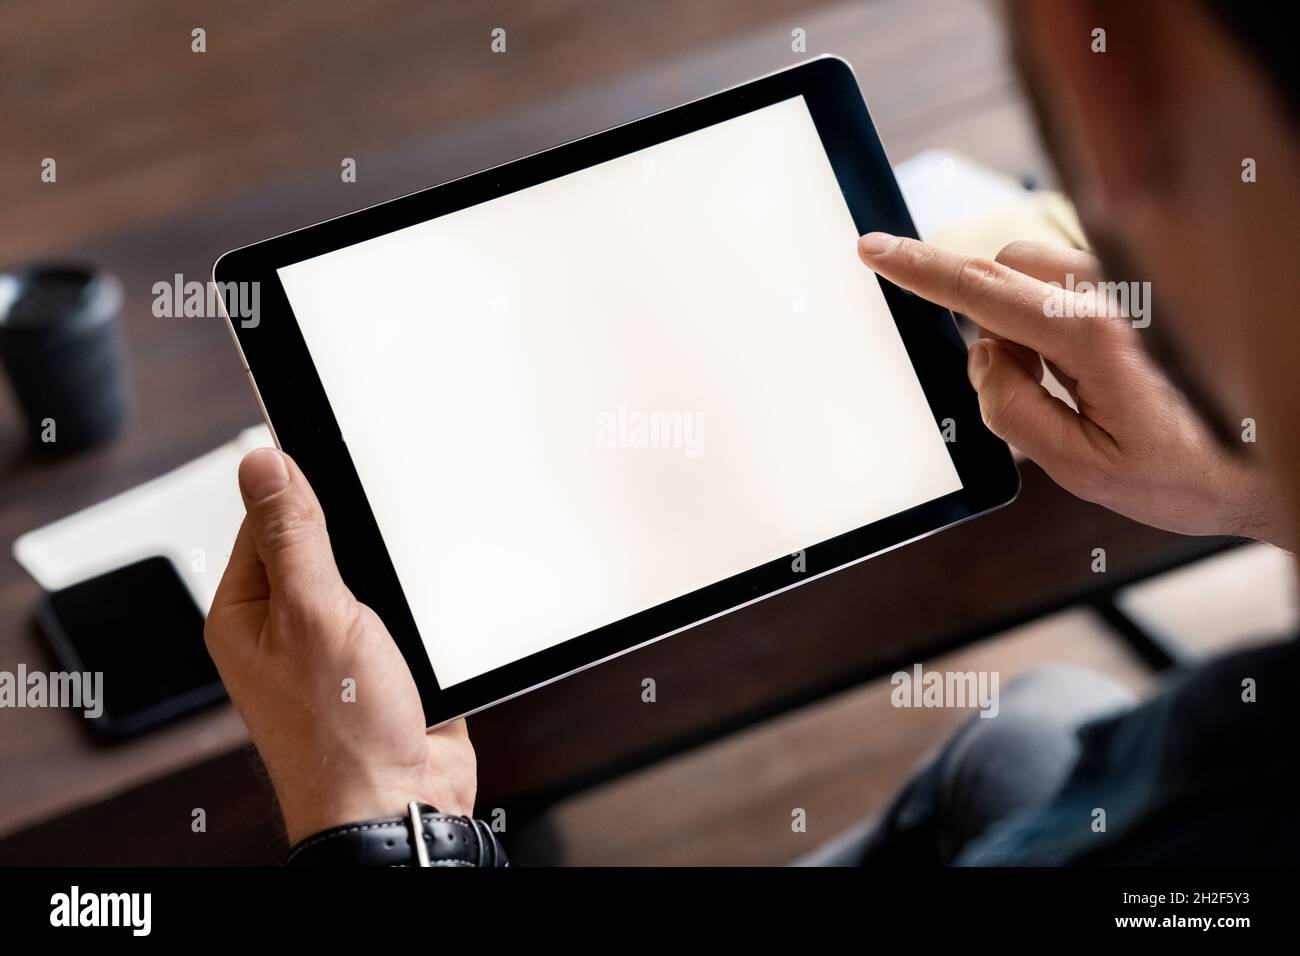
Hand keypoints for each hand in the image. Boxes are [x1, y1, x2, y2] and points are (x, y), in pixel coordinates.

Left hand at [205, 448, 475, 844]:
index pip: (267, 521)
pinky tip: (425, 624)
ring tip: (402, 605)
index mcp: (246, 613)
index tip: (341, 463)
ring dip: (395, 582)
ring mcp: (335, 649)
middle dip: (362, 541)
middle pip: (323, 545)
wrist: (398, 802)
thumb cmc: (341, 732)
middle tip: (379, 557)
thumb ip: (293, 535)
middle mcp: (285, 630)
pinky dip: (420, 612)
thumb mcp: (313, 612)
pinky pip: (402, 615)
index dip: (304, 490)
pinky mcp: (382, 665)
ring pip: (370, 579)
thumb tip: (262, 465)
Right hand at [857, 233, 1285, 547]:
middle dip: (988, 315)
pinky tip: (1094, 370)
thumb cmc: (1184, 473)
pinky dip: (1054, 319)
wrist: (1265, 464)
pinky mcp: (1140, 289)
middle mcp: (1115, 296)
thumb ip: (1011, 410)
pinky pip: (1067, 284)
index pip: (984, 291)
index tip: (875, 250)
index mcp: (1094, 338)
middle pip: (1005, 267)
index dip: (920, 270)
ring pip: (1034, 273)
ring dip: (1025, 321)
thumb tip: (984, 356)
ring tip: (1073, 386)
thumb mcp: (1078, 468)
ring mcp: (1130, 286)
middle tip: (1025, 385)